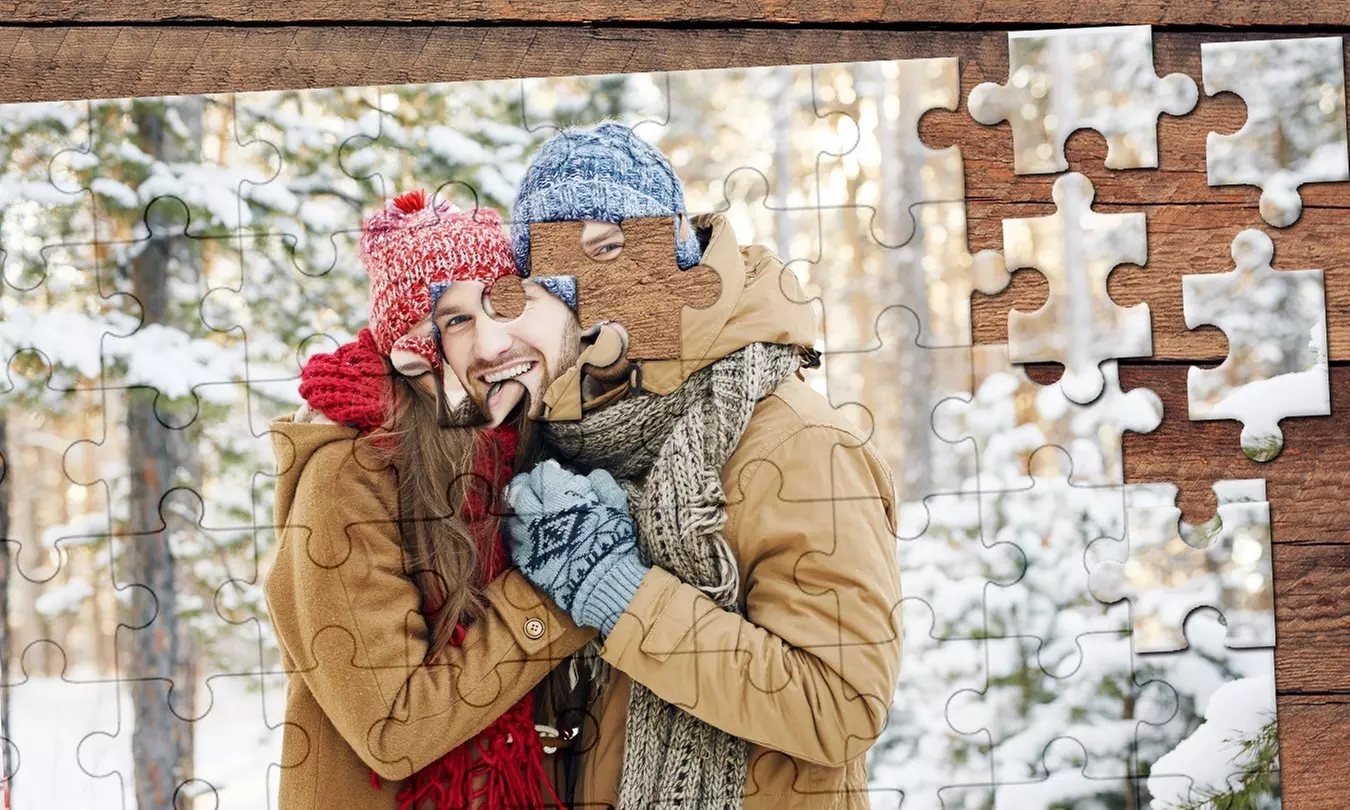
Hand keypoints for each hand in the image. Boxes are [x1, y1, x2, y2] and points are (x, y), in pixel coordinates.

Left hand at [503, 460, 648, 633]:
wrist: (601, 581)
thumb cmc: (610, 539)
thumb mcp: (616, 505)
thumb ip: (603, 484)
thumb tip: (593, 474)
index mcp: (558, 497)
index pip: (541, 474)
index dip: (548, 471)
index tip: (555, 472)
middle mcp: (536, 514)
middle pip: (520, 491)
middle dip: (527, 486)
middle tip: (537, 488)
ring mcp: (527, 538)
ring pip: (512, 516)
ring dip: (520, 511)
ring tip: (531, 512)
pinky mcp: (525, 559)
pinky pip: (513, 541)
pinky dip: (519, 534)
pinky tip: (529, 535)